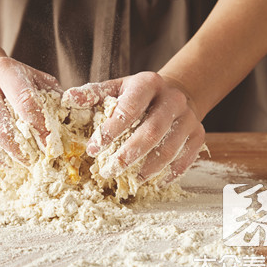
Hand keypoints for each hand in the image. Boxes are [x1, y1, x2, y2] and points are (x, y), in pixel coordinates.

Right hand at [0, 57, 61, 166]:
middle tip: (35, 162)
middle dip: (21, 149)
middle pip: (0, 125)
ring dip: (3, 160)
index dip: (40, 126)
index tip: (51, 144)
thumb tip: (72, 123)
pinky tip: (1, 163)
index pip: (24, 100)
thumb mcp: (34, 79)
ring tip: (19, 165)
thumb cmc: (13, 81)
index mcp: (4, 70)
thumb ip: (52, 98)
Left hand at [63, 72, 204, 181]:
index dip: (110, 131)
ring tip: (131, 180)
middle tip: (108, 171)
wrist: (177, 91)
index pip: (129, 109)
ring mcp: (188, 118)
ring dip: (148, 168)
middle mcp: (172, 99)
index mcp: (148, 84)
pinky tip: (155, 182)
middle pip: (152, 132)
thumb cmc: (139, 94)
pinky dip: (171, 173)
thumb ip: (94, 94)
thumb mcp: (117, 87)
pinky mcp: (198, 134)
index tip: (92, 149)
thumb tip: (68, 99)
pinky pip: (186, 157)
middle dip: (128, 155)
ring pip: (170, 148)